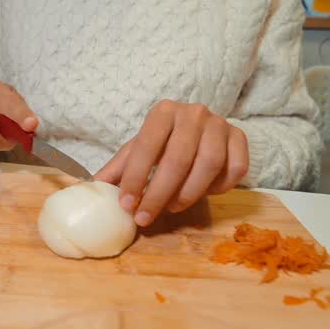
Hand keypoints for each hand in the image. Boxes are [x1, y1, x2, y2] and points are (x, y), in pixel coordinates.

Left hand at [96, 100, 248, 226]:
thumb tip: (88, 188)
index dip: (135, 178)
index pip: (147, 147)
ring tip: (173, 206)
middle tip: (145, 217)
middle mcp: (193, 113)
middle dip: (159, 194)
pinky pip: (236, 169)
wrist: (200, 126)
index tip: (126, 205)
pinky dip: (220, 188)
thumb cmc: (164, 142)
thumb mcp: (138, 151)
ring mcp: (220, 124)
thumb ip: (118, 169)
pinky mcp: (241, 137)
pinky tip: (204, 192)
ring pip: (210, 165)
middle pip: (179, 159)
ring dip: (189, 193)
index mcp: (163, 112)